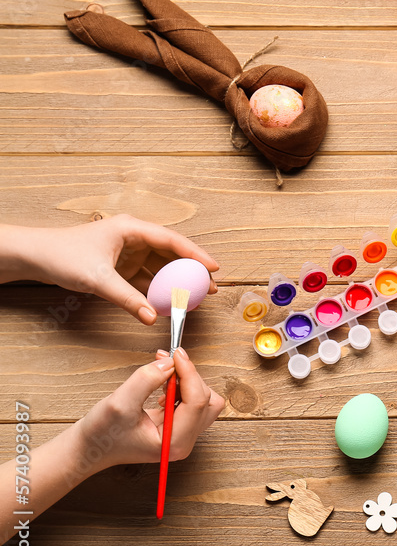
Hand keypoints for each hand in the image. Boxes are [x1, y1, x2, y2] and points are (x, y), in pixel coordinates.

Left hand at [24, 214, 218, 324]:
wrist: (35, 257)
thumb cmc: (61, 255)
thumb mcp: (98, 279)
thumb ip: (127, 299)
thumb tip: (152, 317)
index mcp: (131, 228)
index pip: (171, 240)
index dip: (195, 254)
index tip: (214, 268)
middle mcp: (134, 237)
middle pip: (171, 253)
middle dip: (192, 270)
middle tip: (210, 287)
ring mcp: (129, 252)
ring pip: (161, 267)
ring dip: (177, 282)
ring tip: (194, 297)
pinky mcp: (123, 267)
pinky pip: (148, 278)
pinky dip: (159, 290)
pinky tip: (169, 302)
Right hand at [77, 348, 223, 469]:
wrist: (89, 448)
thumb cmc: (101, 434)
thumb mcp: (119, 403)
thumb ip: (146, 380)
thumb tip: (170, 363)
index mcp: (174, 443)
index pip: (198, 401)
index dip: (189, 373)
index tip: (175, 354)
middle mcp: (184, 441)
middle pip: (207, 400)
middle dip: (189, 377)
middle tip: (166, 361)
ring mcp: (183, 435)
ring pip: (204, 400)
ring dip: (187, 381)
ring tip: (162, 374)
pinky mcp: (178, 426)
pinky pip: (193, 401)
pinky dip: (182, 387)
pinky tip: (163, 384)